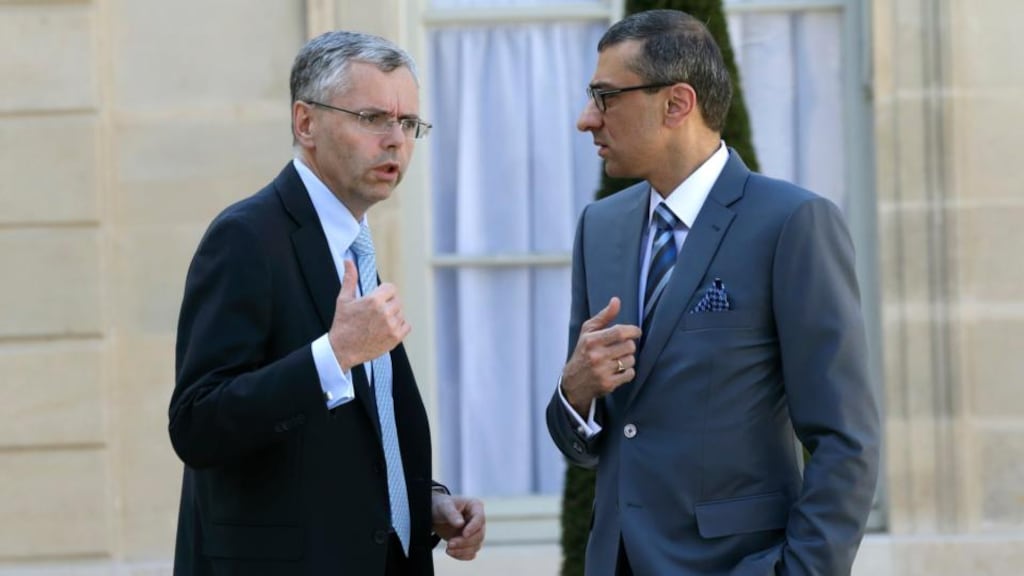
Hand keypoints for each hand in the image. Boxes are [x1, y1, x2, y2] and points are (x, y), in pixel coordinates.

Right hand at [328, 259, 410, 369]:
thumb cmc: (342, 324)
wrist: (342, 350)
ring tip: (378, 323)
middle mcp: (385, 312)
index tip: (377, 300)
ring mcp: (391, 326)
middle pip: (397, 300)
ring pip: (401, 313)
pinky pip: (406, 326)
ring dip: (393, 316)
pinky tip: (386, 329)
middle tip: (375, 313)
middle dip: (388, 304)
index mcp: (374, 300)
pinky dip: (399, 327)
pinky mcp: (395, 338)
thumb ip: (350, 279)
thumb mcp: (344, 300)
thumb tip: (348, 261)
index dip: (384, 293)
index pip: (391, 288)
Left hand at [431, 492, 484, 560]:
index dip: (473, 527)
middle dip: (465, 542)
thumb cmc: (442, 506)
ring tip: (448, 549)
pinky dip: (462, 555)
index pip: (480, 518)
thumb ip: (452, 514)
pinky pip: (471, 553)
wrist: (435, 515)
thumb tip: (460, 524)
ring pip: (476, 546)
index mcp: (475, 507)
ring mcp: (475, 533)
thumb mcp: (444, 506)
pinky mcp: (470, 543)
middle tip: (449, 544)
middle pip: (479, 535)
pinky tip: (451, 552)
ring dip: (463, 550)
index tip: (464, 534)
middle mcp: (478, 521)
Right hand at [561, 297, 640, 414]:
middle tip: (623, 348)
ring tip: (618, 360)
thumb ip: (604, 316)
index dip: (632, 331)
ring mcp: (602, 371)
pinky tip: (618, 370)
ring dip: (628, 359)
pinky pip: (630, 374)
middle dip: (629, 346)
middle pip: (628, 346)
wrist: (573, 382)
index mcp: (591, 341)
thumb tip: (616, 301)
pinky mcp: (608, 384)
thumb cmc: (583, 353)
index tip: (636, 332)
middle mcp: (596, 356)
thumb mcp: (588, 332)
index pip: (619, 332)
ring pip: (631, 360)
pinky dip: (627, 372)